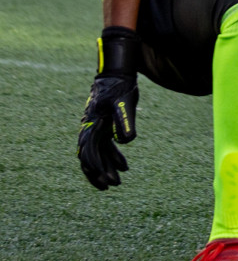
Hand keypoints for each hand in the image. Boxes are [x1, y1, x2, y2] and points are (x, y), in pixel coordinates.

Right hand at [78, 28, 139, 190]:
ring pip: (98, 154)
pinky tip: (125, 166)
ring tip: (118, 181)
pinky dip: (113, 156)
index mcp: (91, 127)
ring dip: (107, 167)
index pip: (89, 155)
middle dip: (99, 174)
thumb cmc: (120, 88)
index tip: (105, 183)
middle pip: (90, 158)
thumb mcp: (124, 104)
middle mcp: (89, 129)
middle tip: (110, 187)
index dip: (96, 170)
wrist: (117, 73)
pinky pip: (105, 146)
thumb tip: (125, 142)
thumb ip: (124, 122)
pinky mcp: (103, 126)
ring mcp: (95, 128)